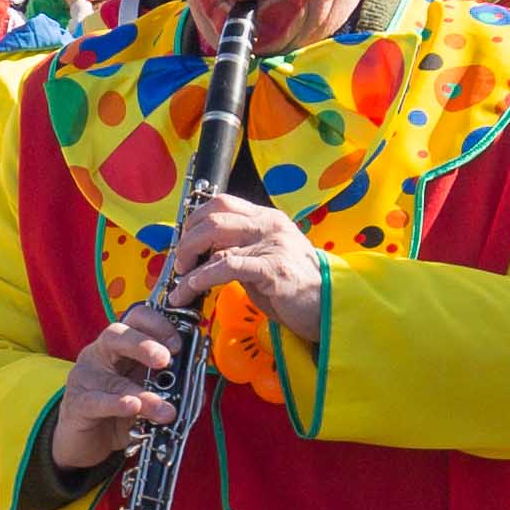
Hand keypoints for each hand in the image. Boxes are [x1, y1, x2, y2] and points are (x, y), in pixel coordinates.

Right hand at [47, 302, 183, 477]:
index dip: (158, 325)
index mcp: (120, 346)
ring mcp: (85, 378)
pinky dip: (117, 404)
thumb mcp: (148, 396)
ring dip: (142, 392)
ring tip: (165, 409)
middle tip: (166, 360)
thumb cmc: (118, 412)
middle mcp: (99, 355)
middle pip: (116, 334)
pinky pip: (96, 401)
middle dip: (143, 344)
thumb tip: (197, 389)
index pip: (136, 319)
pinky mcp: (78, 404)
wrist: (86, 442)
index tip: (178, 345)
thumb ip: (171, 389)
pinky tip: (132, 407)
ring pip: (113, 378)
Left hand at [159, 188, 328, 342]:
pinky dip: (202, 277)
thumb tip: (203, 256)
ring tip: (181, 282)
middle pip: (213, 216)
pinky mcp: (273, 268)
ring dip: (189, 262)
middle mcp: (269, 225)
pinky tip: (191, 288)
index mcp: (267, 219)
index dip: (195, 219)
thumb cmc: (295, 288)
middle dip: (187, 240)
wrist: (329, 307)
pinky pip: (227, 265)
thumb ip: (238, 252)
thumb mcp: (264, 260)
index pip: (222, 203)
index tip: (183, 241)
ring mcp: (272, 244)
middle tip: (180, 264)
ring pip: (215, 238)